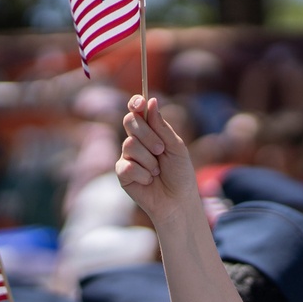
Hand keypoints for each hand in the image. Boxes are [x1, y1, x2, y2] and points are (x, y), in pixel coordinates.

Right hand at [119, 96, 200, 226]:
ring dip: (149, 160)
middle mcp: (136, 140)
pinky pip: (126, 166)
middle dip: (147, 135)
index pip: (137, 111)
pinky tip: (149, 181)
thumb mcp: (176, 148)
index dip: (136, 103)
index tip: (140, 102)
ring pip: (129, 145)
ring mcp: (127, 156)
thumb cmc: (180, 174)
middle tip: (161, 150)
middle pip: (130, 122)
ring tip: (158, 171)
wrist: (178, 200)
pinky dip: (143, 174)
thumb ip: (162, 127)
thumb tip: (151, 101)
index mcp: (151, 131)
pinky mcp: (122, 173)